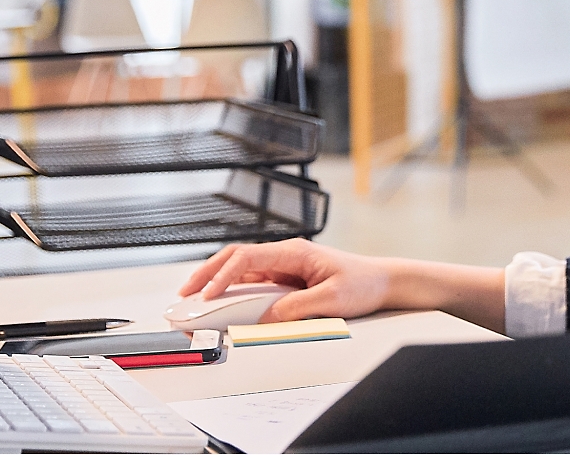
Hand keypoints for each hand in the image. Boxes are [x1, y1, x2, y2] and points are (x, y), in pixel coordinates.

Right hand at [178, 239, 391, 322]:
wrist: (384, 281)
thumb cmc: (364, 282)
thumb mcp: (331, 298)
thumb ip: (296, 307)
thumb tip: (265, 318)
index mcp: (293, 251)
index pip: (246, 258)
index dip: (222, 275)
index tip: (207, 294)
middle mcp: (285, 255)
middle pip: (235, 259)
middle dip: (207, 274)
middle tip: (186, 294)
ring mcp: (285, 266)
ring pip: (242, 271)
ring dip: (218, 283)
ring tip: (196, 300)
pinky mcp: (288, 279)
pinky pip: (255, 283)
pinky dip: (235, 292)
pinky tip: (224, 303)